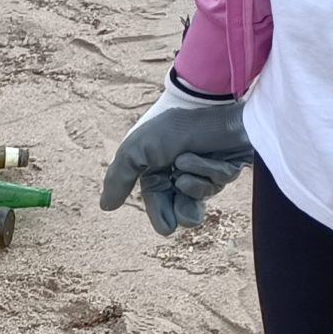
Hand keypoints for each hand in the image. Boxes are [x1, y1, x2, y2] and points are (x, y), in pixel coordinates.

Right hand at [99, 74, 253, 234]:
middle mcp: (179, 171)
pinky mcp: (227, 166)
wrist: (212, 105)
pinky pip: (220, 181)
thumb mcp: (137, 151)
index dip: (161, 215)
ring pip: (201, 196)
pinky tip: (210, 155)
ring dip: (196, 182)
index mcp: (155, 168)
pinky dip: (212, 170)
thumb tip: (105, 206)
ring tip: (188, 161)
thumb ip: (118, 179)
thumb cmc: (172, 127)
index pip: (156, 202)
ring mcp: (205, 169)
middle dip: (184, 211)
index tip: (167, 228)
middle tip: (184, 211)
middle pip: (182, 208)